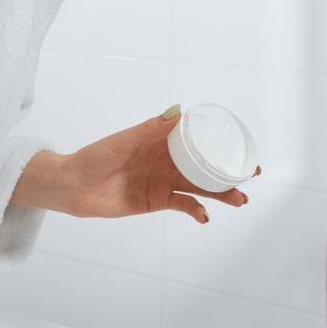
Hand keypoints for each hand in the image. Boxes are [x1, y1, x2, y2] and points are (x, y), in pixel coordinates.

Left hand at [54, 108, 261, 223]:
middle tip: (252, 173)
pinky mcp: (158, 200)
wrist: (74, 187)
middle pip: (206, 164)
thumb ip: (150, 129)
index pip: (197, 137)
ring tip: (240, 200)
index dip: (220, 139)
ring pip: (200, 186)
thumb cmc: (94, 157)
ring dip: (221, 192)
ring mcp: (164, 181)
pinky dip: (197, 210)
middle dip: (230, 168)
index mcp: (161, 140)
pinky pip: (184, 204)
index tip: (242, 141)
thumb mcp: (123, 141)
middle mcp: (167, 160)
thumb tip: (179, 111)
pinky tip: (205, 216)